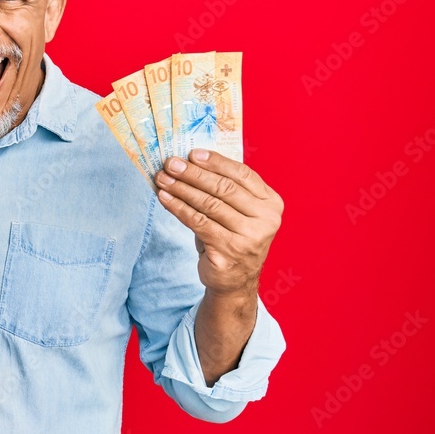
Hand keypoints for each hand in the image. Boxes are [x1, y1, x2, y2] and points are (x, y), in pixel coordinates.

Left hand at [154, 149, 282, 298]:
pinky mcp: (229, 251)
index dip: (216, 162)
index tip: (192, 153)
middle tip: (171, 163)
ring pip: (209, 204)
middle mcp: (266, 219)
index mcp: (271, 203)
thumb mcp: (238, 212)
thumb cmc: (232, 238)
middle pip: (224, 188)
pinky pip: (198, 222)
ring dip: (182, 189)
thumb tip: (190, 162)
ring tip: (163, 179)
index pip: (242, 174)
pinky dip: (179, 208)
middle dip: (194, 173)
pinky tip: (165, 198)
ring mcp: (249, 237)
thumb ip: (226, 190)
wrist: (235, 281)